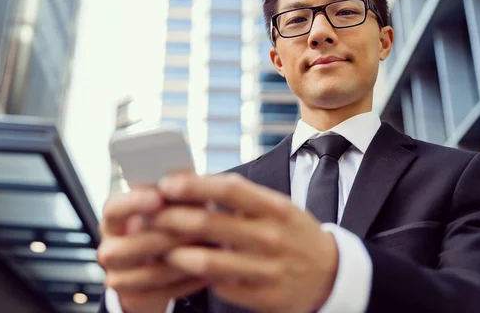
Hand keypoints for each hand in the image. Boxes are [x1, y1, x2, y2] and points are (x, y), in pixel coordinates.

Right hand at [98, 186, 207, 312]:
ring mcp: (118, 276)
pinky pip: (161, 293)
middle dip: (168, 236)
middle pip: (131, 244)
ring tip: (210, 250)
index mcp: (114, 218)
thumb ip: (175, 194)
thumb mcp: (168, 207)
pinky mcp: (132, 298)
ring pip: (148, 272)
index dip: (134, 202)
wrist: (154, 268)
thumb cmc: (165, 227)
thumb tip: (191, 177)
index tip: (159, 198)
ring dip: (182, 260)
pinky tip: (208, 271)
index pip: (114, 208)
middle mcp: (109, 247)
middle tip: (200, 228)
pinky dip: (187, 282)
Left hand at [153, 173, 338, 312]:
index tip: (166, 184)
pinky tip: (190, 271)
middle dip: (172, 219)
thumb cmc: (294, 233)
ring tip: (159, 247)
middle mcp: (272, 236)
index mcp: (275, 207)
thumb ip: (241, 198)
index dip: (194, 186)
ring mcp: (269, 269)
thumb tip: (193, 183)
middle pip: (211, 224)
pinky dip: (202, 278)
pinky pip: (222, 287)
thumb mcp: (277, 207)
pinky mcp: (266, 297)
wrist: (331, 274)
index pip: (229, 190)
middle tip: (148, 216)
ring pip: (210, 262)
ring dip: (177, 254)